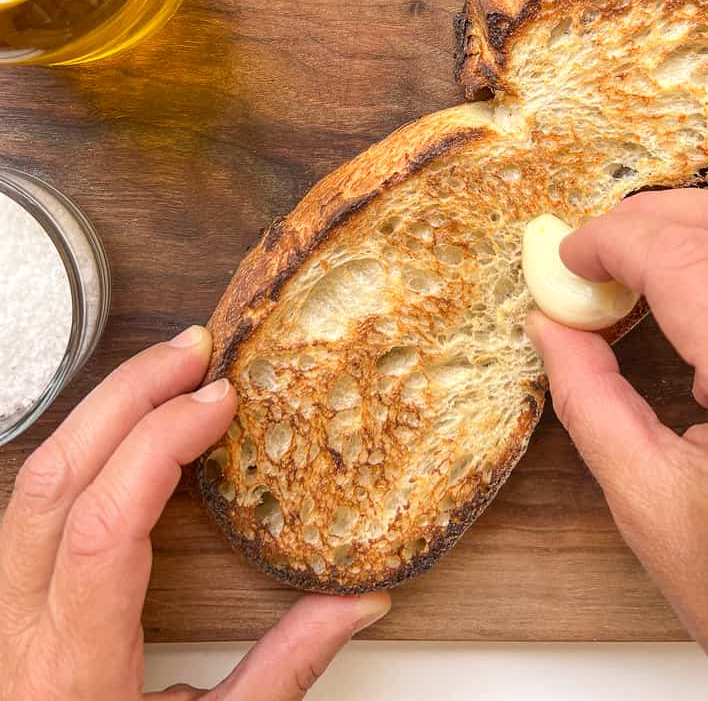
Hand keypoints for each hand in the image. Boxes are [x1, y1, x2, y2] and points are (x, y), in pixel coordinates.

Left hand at [0, 327, 389, 700]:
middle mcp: (21, 626)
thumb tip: (358, 603)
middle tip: (195, 353)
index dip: (159, 445)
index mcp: (75, 665)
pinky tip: (131, 424)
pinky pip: (34, 496)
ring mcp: (4, 607)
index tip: (219, 402)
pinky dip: (86, 442)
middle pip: (55, 478)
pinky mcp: (9, 595)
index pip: (103, 526)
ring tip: (169, 373)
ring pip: (34, 477)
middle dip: (128, 396)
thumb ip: (282, 669)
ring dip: (103, 409)